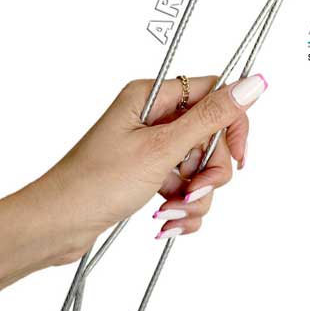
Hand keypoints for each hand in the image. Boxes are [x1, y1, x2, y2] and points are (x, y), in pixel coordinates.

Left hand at [38, 74, 267, 262]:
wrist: (56, 226)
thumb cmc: (96, 183)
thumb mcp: (162, 148)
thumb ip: (211, 117)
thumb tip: (253, 83)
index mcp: (153, 96)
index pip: (214, 93)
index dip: (232, 124)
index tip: (237, 156)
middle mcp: (154, 116)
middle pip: (211, 136)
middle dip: (209, 172)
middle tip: (193, 192)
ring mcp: (153, 145)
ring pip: (201, 165)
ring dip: (196, 195)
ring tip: (171, 213)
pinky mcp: (151, 171)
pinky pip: (186, 184)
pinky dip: (183, 205)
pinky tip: (167, 222)